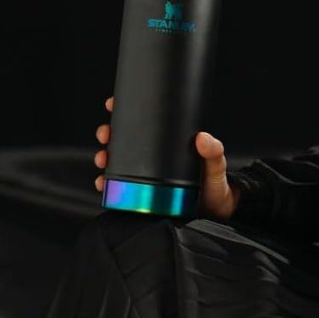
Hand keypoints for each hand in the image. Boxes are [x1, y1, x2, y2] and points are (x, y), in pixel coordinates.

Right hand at [94, 98, 239, 221]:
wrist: (216, 213)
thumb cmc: (216, 186)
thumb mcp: (215, 166)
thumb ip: (213, 152)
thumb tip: (203, 138)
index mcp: (169, 144)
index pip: (145, 122)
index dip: (126, 110)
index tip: (113, 104)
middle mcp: (155, 157)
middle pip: (125, 140)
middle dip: (109, 134)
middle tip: (106, 134)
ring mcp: (147, 175)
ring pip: (117, 161)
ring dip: (104, 157)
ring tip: (103, 159)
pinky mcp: (142, 194)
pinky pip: (119, 188)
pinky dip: (107, 184)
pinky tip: (102, 183)